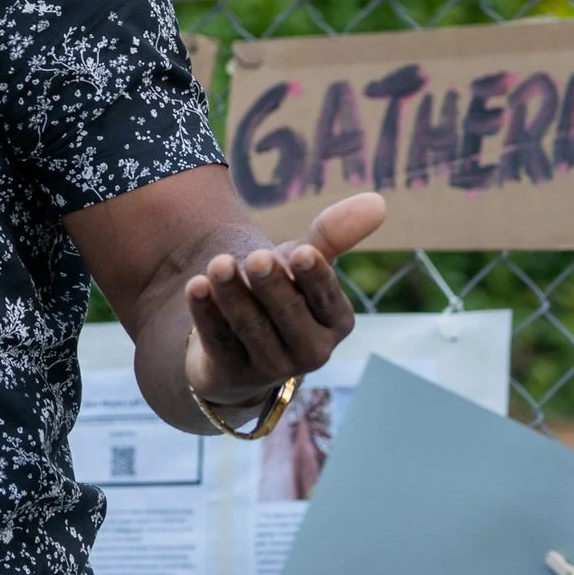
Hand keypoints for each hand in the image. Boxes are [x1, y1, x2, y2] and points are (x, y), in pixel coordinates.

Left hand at [183, 192, 384, 410]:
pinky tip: (195, 286)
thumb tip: (378, 201)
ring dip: (233, 294)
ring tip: (218, 263)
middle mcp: (310, 351)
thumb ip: (332, 236)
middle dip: (271, 284)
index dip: (314, 277)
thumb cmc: (282, 292)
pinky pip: (218, 340)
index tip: (301, 252)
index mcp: (336, 322)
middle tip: (256, 257)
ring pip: (251, 327)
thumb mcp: (303, 264)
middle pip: (287, 313)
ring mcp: (271, 367)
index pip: (326, 298)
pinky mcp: (232, 373)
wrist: (239, 344)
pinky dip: (206, 312)